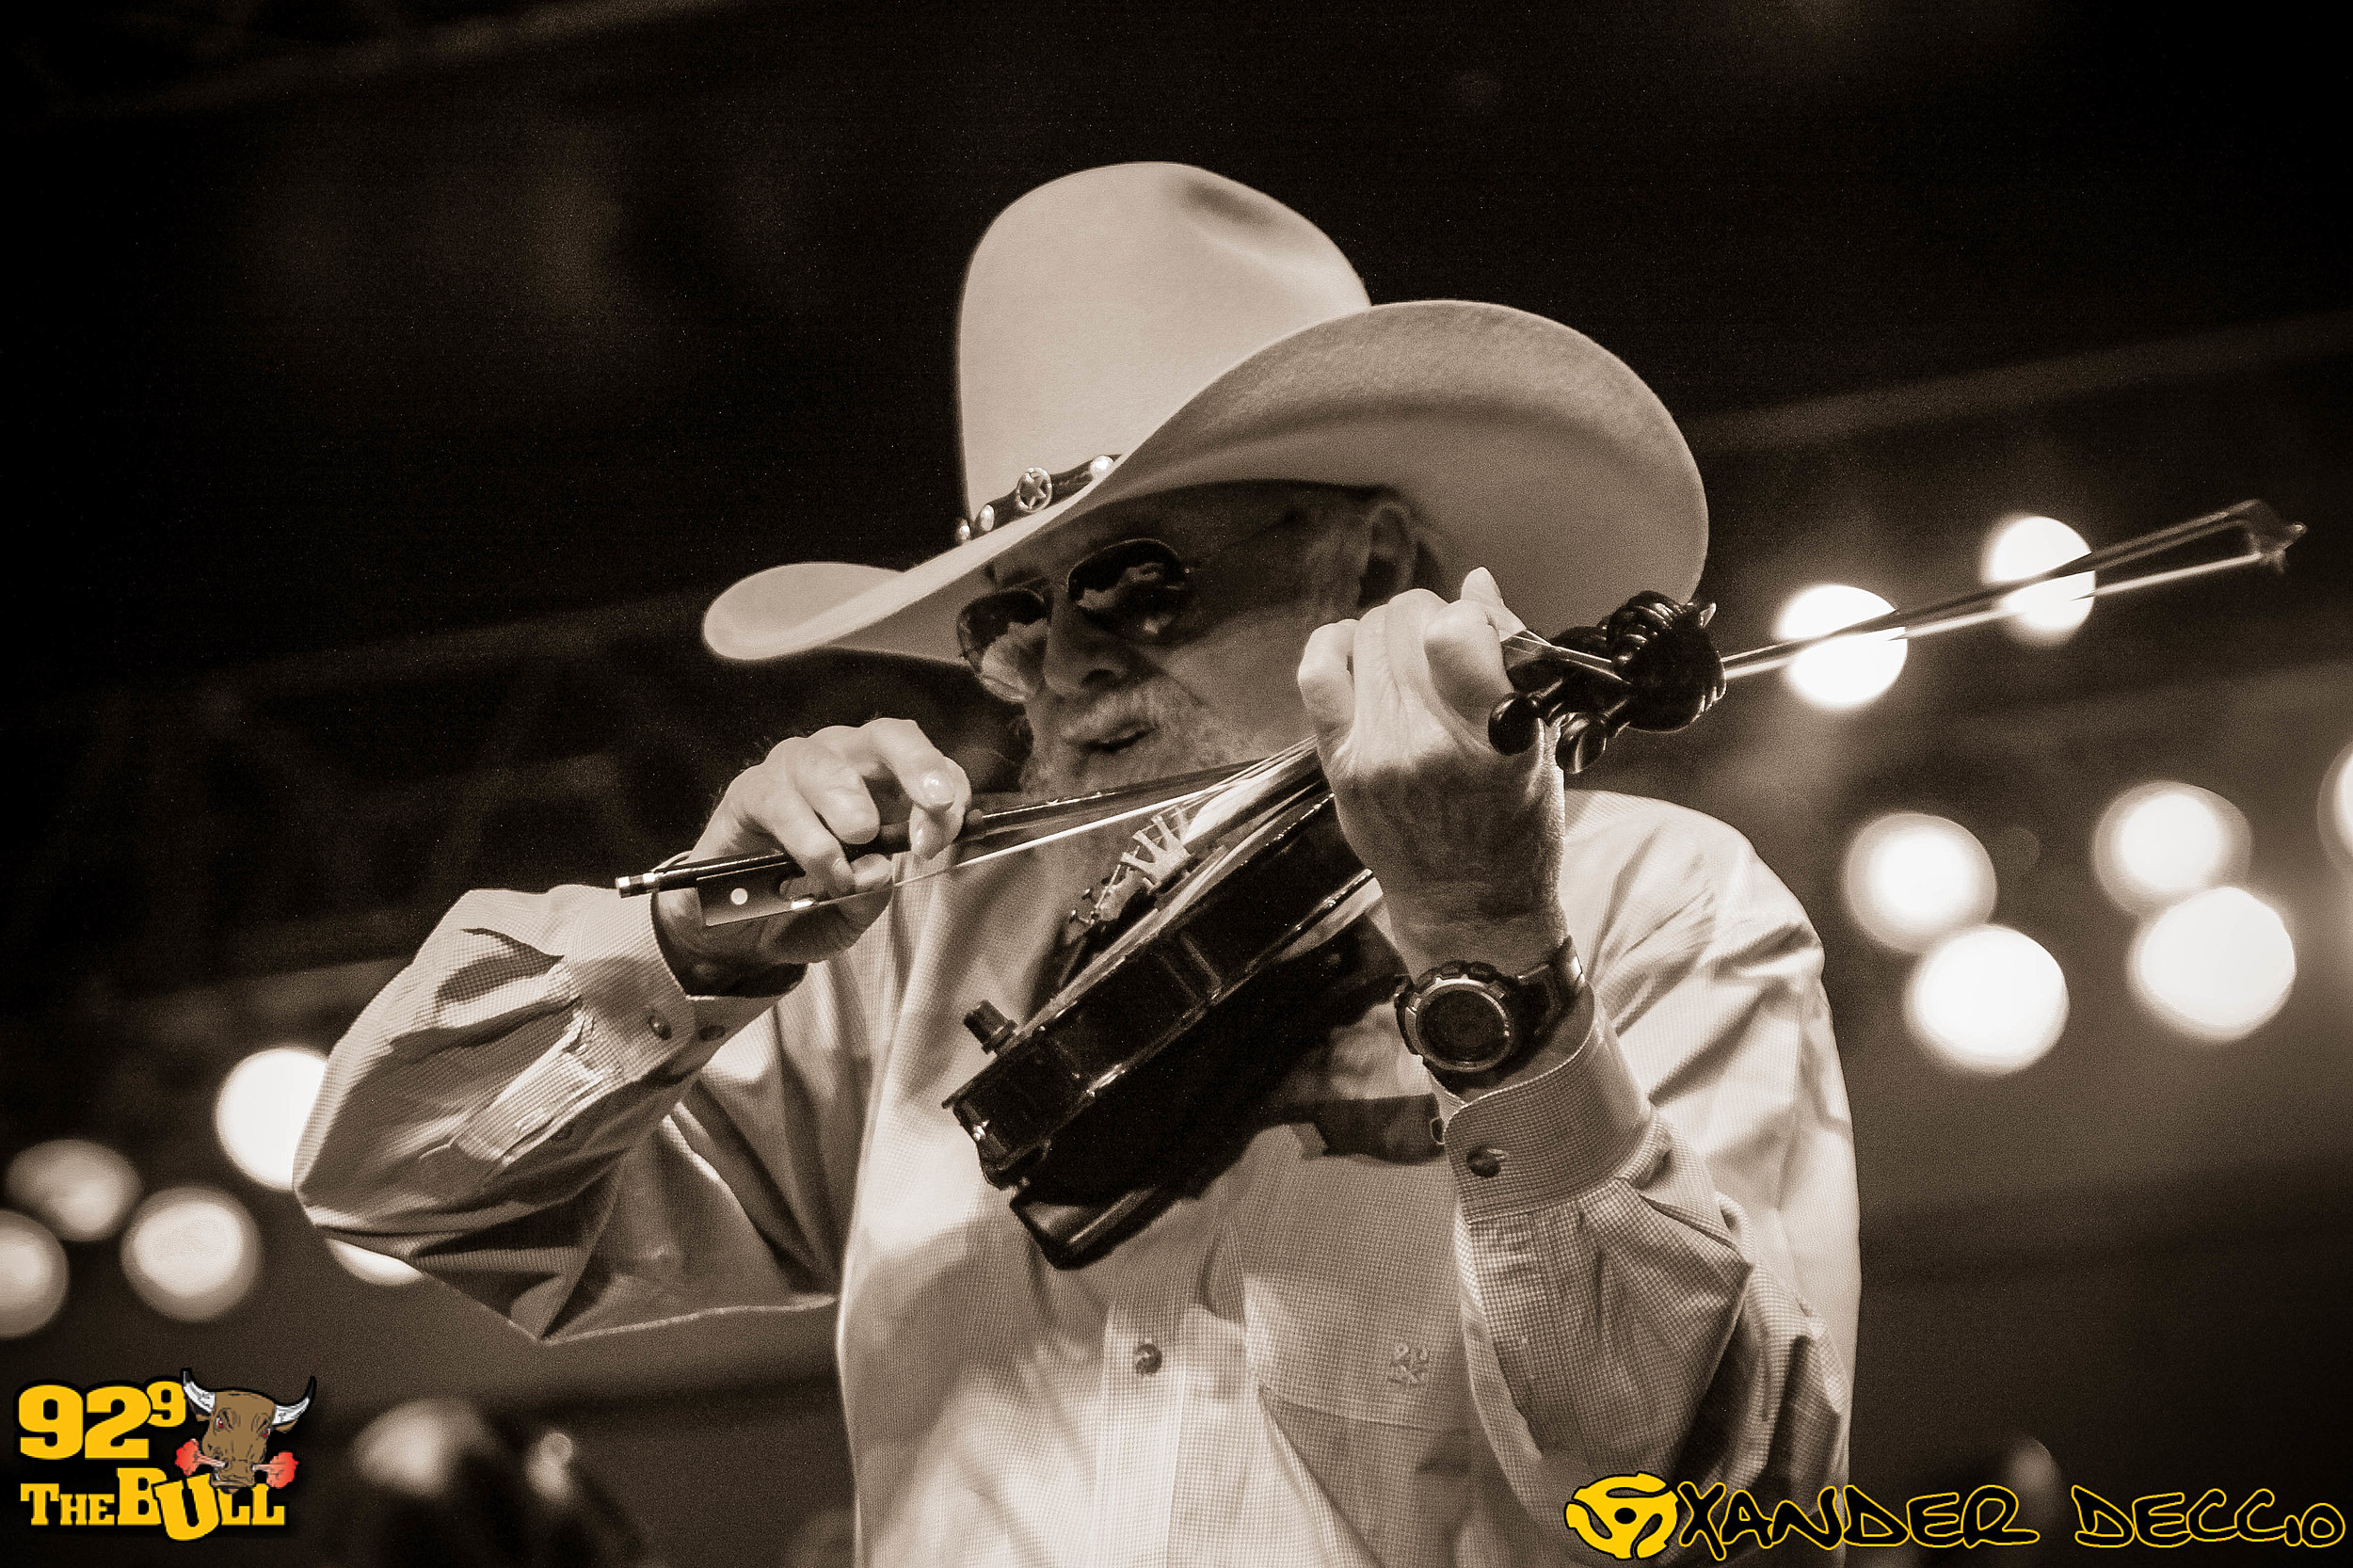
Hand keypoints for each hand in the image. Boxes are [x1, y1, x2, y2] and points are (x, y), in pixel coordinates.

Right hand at [652, 718, 968, 989]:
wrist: (735, 927)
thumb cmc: (803, 905)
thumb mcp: (849, 915)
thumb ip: (871, 897)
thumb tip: (881, 868)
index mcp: (882, 783)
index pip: (930, 766)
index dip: (948, 792)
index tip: (941, 839)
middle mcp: (841, 762)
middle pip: (888, 735)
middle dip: (918, 764)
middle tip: (934, 804)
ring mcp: (792, 771)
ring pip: (826, 760)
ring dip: (850, 799)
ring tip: (860, 837)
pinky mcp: (749, 792)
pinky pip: (779, 801)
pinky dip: (807, 838)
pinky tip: (820, 869)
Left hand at [1297, 569, 1567, 975]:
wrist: (1467, 906)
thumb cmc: (1515, 829)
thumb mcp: (1542, 746)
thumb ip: (1510, 660)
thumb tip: (1477, 583)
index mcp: (1495, 739)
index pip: (1456, 632)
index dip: (1467, 615)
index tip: (1476, 633)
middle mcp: (1429, 745)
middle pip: (1405, 623)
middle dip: (1429, 615)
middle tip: (1441, 642)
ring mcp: (1377, 756)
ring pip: (1366, 637)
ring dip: (1390, 631)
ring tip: (1408, 656)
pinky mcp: (1340, 767)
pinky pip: (1317, 672)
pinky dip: (1335, 645)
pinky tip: (1357, 652)